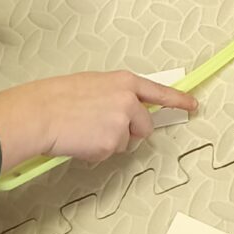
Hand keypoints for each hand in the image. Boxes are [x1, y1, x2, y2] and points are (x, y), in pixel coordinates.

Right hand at [0, 69, 197, 171]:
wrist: (40, 113)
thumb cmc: (57, 98)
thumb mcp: (93, 85)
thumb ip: (115, 95)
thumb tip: (125, 111)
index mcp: (123, 81)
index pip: (159, 91)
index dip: (178, 100)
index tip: (193, 105)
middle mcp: (129, 99)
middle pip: (145, 125)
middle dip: (130, 132)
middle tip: (101, 129)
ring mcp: (123, 121)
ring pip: (128, 141)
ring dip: (111, 142)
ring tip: (86, 131)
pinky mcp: (114, 142)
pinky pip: (111, 153)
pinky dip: (97, 152)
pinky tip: (82, 141)